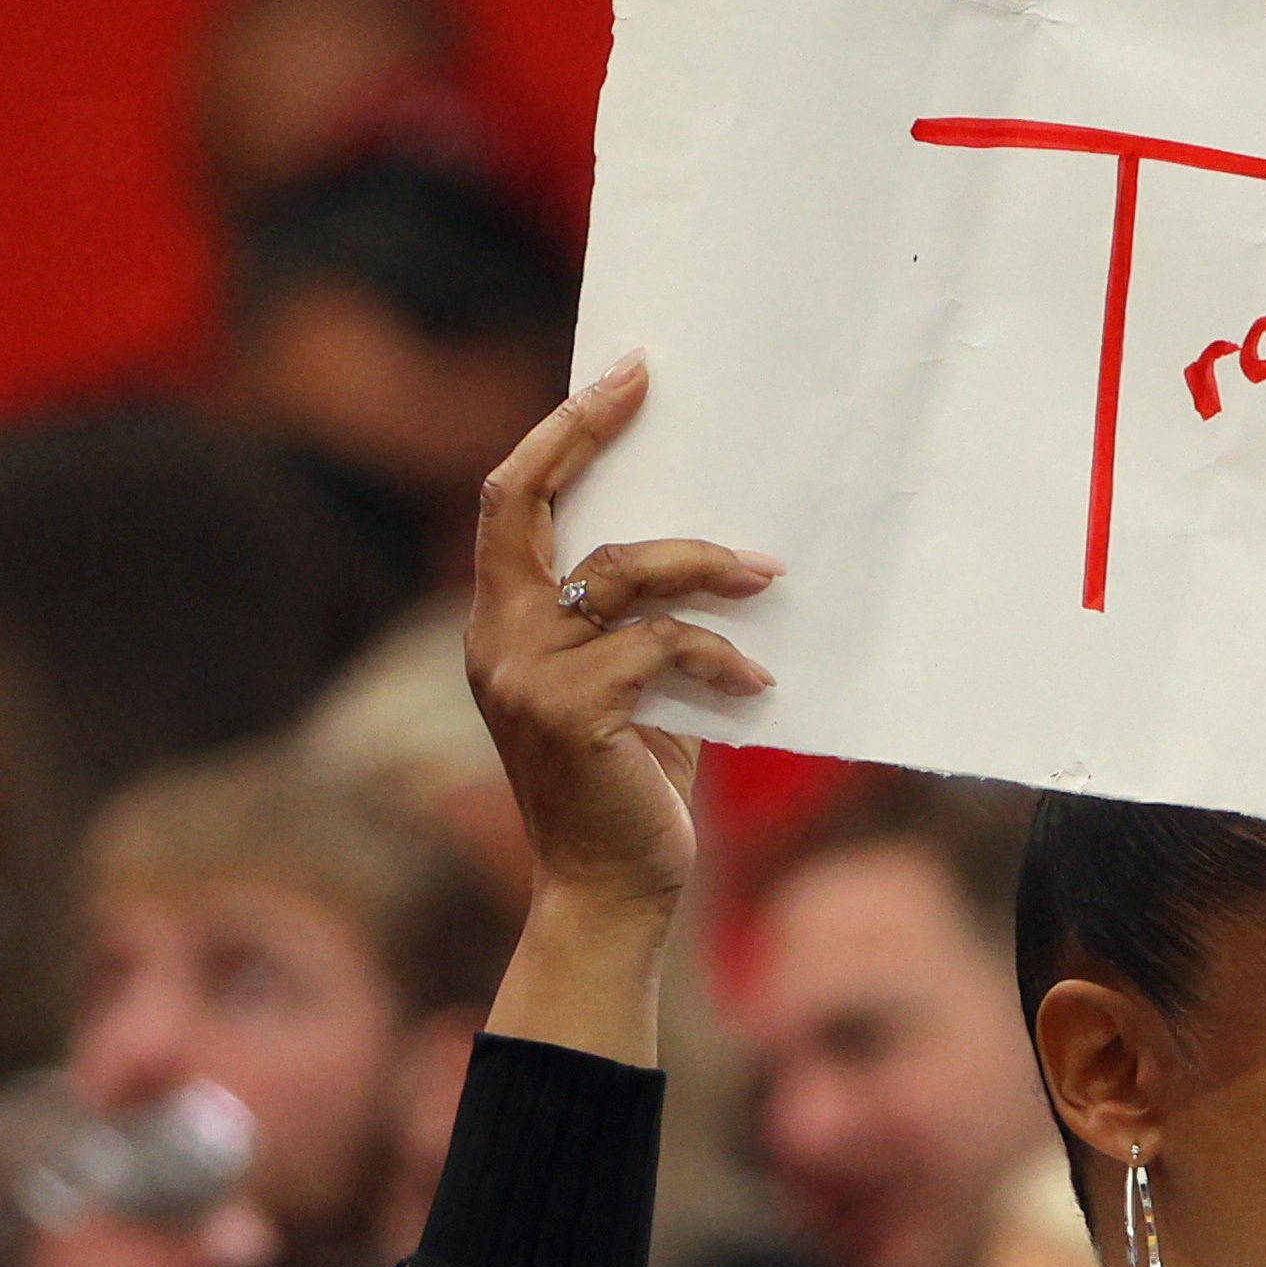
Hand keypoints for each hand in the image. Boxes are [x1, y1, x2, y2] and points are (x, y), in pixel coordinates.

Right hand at [464, 356, 774, 924]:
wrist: (611, 891)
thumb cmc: (630, 784)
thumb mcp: (625, 686)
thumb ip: (634, 620)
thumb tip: (715, 540)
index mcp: (500, 623)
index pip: (512, 502)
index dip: (562, 432)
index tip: (624, 374)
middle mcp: (495, 639)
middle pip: (526, 503)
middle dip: (584, 433)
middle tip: (649, 386)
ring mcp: (524, 676)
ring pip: (620, 573)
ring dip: (706, 566)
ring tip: (770, 575)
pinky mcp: (571, 714)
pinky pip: (659, 648)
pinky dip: (717, 655)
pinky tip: (756, 682)